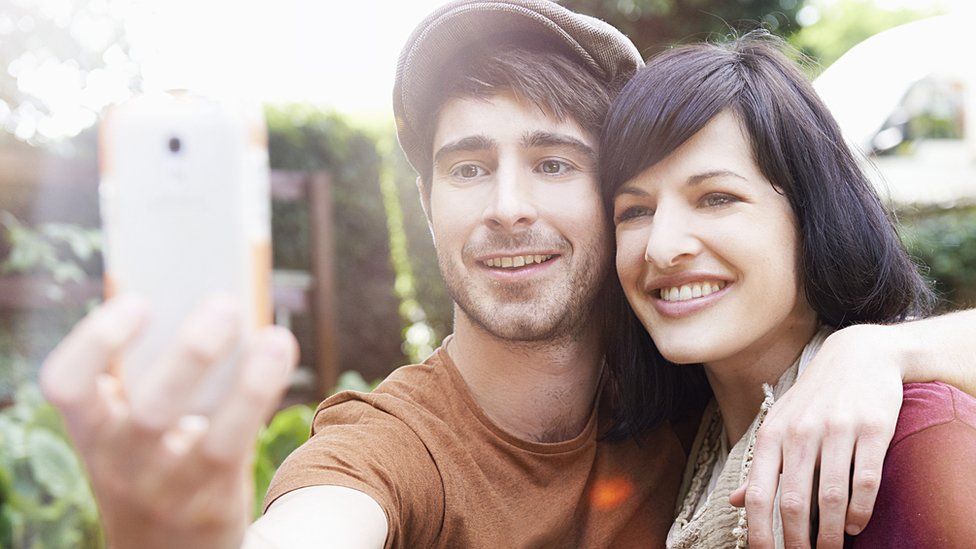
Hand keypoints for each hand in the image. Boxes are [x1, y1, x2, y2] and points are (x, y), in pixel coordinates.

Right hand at [39, 295, 298, 548]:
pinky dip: (260, 399)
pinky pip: (240, 448)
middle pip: (150, 410)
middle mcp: (121, 463)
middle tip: (225, 305)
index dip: (96, 340)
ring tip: (275, 337)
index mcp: (91, 430)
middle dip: (191, 354)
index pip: (65, 384)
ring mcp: (169, 489)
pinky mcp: (213, 502)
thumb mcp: (130, 427)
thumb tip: (189, 293)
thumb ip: (146, 369)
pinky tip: (276, 359)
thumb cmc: (151, 459)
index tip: (141, 300)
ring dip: (249, 385)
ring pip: (212, 439)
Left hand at [729, 324, 901, 548]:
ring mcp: (837, 429)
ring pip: (832, 497)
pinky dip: (861, 510)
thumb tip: (733, 502)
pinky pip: (866, 480)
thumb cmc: (814, 398)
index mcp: (772, 435)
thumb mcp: (779, 424)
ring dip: (833, 533)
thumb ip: (760, 464)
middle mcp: (800, 432)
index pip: (758, 493)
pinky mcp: (872, 428)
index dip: (760, 531)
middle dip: (798, 541)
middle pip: (794, 502)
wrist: (859, 354)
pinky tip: (857, 524)